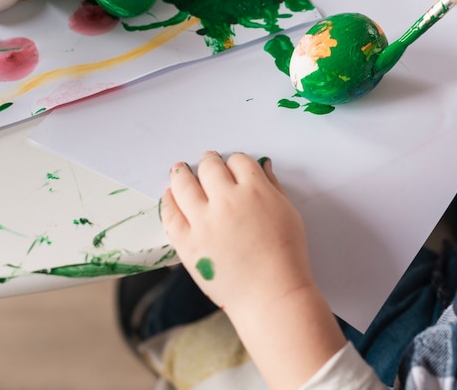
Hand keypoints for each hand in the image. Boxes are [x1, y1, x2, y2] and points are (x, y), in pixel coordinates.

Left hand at [160, 151, 314, 319]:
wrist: (271, 296)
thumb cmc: (286, 256)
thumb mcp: (288, 213)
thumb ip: (272, 186)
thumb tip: (262, 166)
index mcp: (255, 191)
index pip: (238, 161)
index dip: (235, 163)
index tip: (231, 167)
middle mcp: (227, 201)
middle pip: (210, 167)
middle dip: (209, 162)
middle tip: (207, 162)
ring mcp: (204, 222)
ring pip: (184, 184)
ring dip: (181, 174)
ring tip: (180, 170)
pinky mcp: (187, 243)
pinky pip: (170, 215)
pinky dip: (168, 201)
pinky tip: (170, 195)